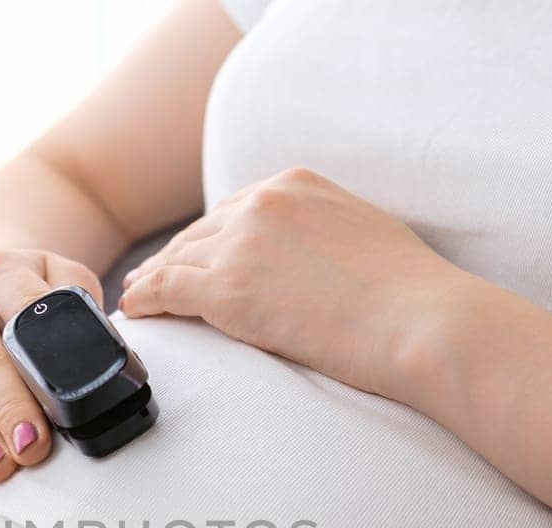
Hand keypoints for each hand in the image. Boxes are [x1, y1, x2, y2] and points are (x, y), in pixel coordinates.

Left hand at [119, 167, 472, 403]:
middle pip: (199, 232)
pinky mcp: (228, 289)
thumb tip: (313, 259)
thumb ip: (324, 232)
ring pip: (177, 260)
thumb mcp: (364, 233)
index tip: (193, 255)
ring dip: (151, 280)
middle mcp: (262, 203)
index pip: (235, 209)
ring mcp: (241, 244)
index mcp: (296, 184)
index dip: (209, 238)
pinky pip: (166, 290)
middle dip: (174, 257)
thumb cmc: (411, 294)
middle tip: (149, 278)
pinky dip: (143, 300)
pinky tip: (131, 312)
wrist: (421, 319)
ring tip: (135, 298)